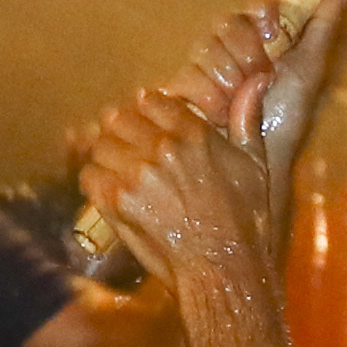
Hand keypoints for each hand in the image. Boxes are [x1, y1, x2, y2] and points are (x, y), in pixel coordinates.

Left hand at [75, 75, 285, 287]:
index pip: (151, 101)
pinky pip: (89, 175)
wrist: (223, 267)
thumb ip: (246, 118)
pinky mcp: (116, 202)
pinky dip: (96, 181)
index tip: (145, 122)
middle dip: (120, 130)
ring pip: (100, 146)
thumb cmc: (245, 220)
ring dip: (106, 155)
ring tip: (116, 170)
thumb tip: (257, 79)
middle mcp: (160, 147)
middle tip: (125, 146)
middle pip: (118, 119)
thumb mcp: (255, 163)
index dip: (145, 110)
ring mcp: (135, 174)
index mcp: (193, 132)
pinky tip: (109, 191)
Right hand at [186, 0, 346, 171]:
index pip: (255, 3)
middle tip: (261, 78)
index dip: (262, 12)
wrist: (263, 159)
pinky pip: (186, 76)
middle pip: (226, 22)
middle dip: (246, 51)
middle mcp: (231, 44)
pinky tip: (221, 114)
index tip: (274, 32)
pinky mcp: (184, 89)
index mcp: (262, 35)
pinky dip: (208, 96)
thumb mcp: (308, 71)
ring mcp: (205, 65)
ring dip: (228, 77)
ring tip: (242, 103)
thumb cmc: (288, 115)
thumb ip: (321, 29)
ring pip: (204, 47)